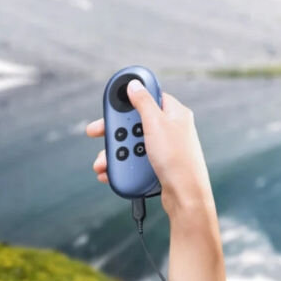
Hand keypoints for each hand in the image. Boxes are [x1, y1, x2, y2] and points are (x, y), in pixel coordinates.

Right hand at [86, 80, 215, 221]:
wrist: (185, 196)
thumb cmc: (176, 158)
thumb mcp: (156, 124)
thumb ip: (143, 102)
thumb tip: (135, 84)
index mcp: (175, 113)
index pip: (150, 97)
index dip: (129, 98)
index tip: (112, 100)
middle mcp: (170, 129)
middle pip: (135, 122)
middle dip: (115, 131)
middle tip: (96, 133)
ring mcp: (164, 148)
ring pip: (132, 143)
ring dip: (114, 152)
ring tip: (102, 162)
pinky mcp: (158, 165)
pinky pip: (135, 161)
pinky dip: (121, 165)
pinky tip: (109, 172)